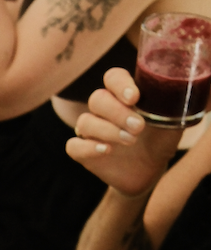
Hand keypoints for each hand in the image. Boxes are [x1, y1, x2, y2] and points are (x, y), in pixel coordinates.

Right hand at [66, 70, 177, 196]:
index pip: (113, 78)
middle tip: (138, 127)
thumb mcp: (171, 123)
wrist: (149, 172)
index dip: (120, 85)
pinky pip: (73, 146)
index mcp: (123, 95)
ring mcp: (92, 131)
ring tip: (130, 141)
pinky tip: (106, 150)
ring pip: (85, 122)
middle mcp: (104, 110)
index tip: (134, 98)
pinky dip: (87, 147)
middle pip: (97, 99)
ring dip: (106, 130)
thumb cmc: (160, 141)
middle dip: (117, 112)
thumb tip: (176, 90)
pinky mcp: (83, 152)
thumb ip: (170, 106)